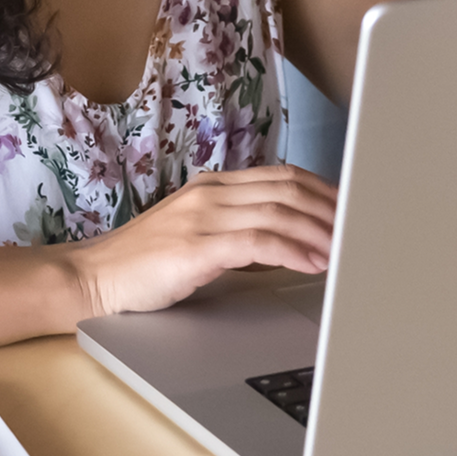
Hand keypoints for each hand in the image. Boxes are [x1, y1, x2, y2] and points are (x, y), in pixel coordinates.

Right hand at [66, 164, 339, 320]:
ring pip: (280, 212)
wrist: (94, 278)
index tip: (354, 212)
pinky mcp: (197, 247)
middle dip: (332, 210)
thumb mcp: (197, 237)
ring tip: (348, 252)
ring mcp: (203, 217)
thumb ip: (238, 231)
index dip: (325, 192)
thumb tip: (292, 243)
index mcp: (213, 187)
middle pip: (289, 189)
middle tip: (363, 232)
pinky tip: (314, 265)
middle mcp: (211, 194)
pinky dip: (295, 250)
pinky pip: (259, 241)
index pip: (283, 177)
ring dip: (322, 232)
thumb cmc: (144, 266)